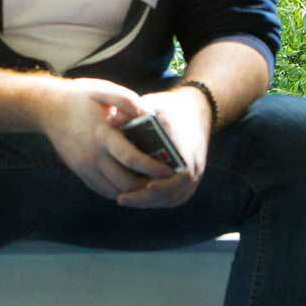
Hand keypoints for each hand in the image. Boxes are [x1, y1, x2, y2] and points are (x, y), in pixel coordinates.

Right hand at [37, 76, 170, 199]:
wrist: (48, 109)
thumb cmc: (80, 97)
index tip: (170, 170)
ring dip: (135, 192)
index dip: (152, 167)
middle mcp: (93, 156)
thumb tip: (148, 112)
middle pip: (125, 182)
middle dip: (148, 186)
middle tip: (165, 182)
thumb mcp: (103, 91)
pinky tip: (132, 184)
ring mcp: (84, 167)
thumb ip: (126, 100)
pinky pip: (103, 190)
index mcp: (102, 135)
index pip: (131, 158)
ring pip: (115, 191)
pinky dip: (120, 192)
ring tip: (152, 184)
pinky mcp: (80, 172)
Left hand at [115, 84, 210, 207]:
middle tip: (122, 198)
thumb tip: (111, 121)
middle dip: (147, 197)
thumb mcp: (152, 104)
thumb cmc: (169, 107)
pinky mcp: (190, 180)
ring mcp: (194, 173)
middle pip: (174, 191)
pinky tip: (137, 199)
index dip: (163, 185)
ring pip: (173, 197)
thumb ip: (132, 111)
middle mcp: (194, 163)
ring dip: (149, 201)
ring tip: (124, 199)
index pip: (181, 174)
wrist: (193, 111)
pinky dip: (156, 201)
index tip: (144, 187)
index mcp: (186, 146)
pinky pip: (175, 197)